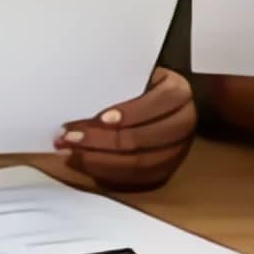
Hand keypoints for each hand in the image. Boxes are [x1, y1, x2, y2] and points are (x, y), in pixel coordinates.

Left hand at [54, 68, 195, 191]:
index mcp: (179, 93)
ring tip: (70, 153)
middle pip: (143, 140)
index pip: (155, 104)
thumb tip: (83, 97)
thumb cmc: (143, 82)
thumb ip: (119, 83)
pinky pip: (135, 181)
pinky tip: (82, 164)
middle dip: (102, 141)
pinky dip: (106, 174)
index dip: (128, 113)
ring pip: (138, 165)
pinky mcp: (165, 171)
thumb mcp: (137, 73)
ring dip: (99, 161)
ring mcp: (177, 152)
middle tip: (70, 137)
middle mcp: (184, 124)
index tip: (99, 118)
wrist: (164, 100)